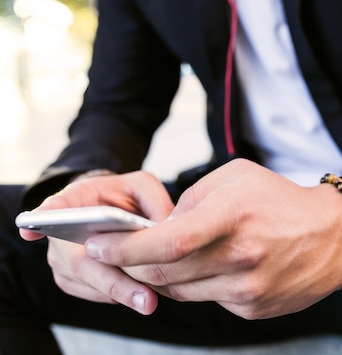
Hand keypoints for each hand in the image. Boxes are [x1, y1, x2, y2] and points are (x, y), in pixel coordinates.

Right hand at [19, 170, 173, 313]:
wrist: (109, 210)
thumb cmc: (122, 195)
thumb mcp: (141, 185)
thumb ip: (155, 200)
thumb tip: (166, 228)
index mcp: (71, 201)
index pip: (53, 207)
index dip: (43, 218)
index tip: (30, 230)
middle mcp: (57, 232)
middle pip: (80, 261)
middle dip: (114, 282)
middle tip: (144, 297)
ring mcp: (60, 260)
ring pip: (91, 283)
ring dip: (121, 292)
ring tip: (148, 298)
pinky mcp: (70, 281)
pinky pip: (97, 294)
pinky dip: (118, 294)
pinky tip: (139, 290)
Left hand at [84, 159, 341, 319]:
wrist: (331, 235)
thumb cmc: (278, 198)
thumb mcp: (235, 176)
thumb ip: (192, 199)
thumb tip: (161, 225)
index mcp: (232, 216)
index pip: (168, 241)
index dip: (126, 248)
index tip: (96, 245)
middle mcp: (239, 257)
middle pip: (166, 273)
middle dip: (130, 265)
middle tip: (110, 253)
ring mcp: (247, 288)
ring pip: (181, 291)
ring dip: (157, 277)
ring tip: (148, 259)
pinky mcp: (252, 308)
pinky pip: (206, 300)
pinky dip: (192, 285)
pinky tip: (198, 267)